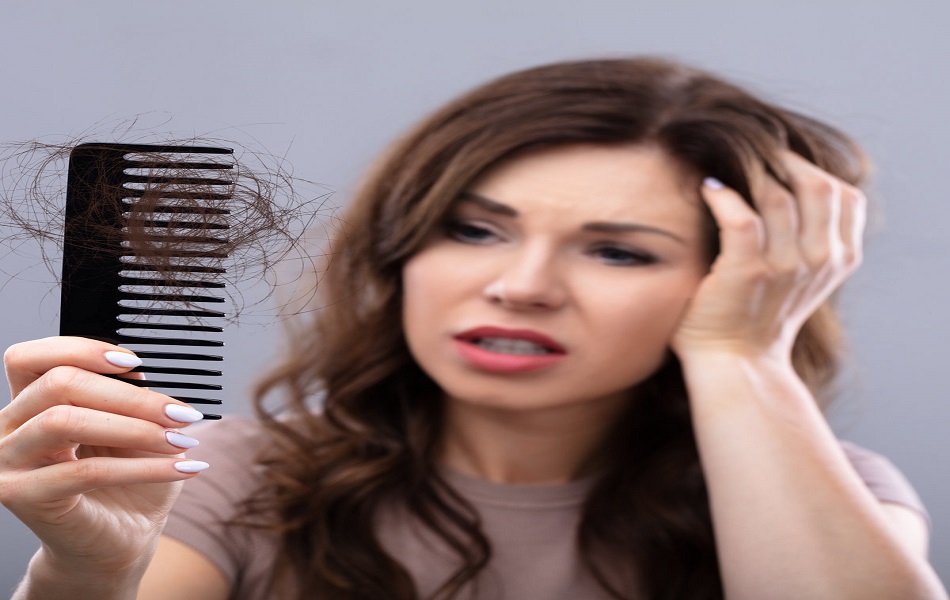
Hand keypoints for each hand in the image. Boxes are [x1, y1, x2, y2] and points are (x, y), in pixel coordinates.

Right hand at [0, 336, 206, 578]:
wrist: (118, 541)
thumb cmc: (124, 482)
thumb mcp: (131, 429)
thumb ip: (128, 400)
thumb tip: (143, 378)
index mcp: (28, 404)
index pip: (32, 358)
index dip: (82, 349)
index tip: (136, 363)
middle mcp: (7, 429)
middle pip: (58, 384)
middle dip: (130, 395)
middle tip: (179, 412)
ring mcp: (9, 464)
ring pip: (65, 421)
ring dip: (136, 427)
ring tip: (180, 439)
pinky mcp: (26, 497)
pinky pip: (88, 471)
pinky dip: (145, 466)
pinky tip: (182, 466)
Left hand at [671, 151, 866, 359]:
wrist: (737, 361)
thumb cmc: (760, 314)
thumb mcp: (804, 276)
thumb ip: (810, 238)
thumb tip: (792, 186)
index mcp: (839, 259)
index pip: (846, 195)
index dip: (815, 170)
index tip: (786, 165)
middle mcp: (818, 261)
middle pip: (818, 186)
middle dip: (787, 163)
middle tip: (757, 156)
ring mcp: (783, 267)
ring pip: (778, 196)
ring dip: (751, 176)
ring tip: (728, 171)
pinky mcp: (746, 272)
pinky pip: (740, 218)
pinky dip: (722, 196)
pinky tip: (710, 190)